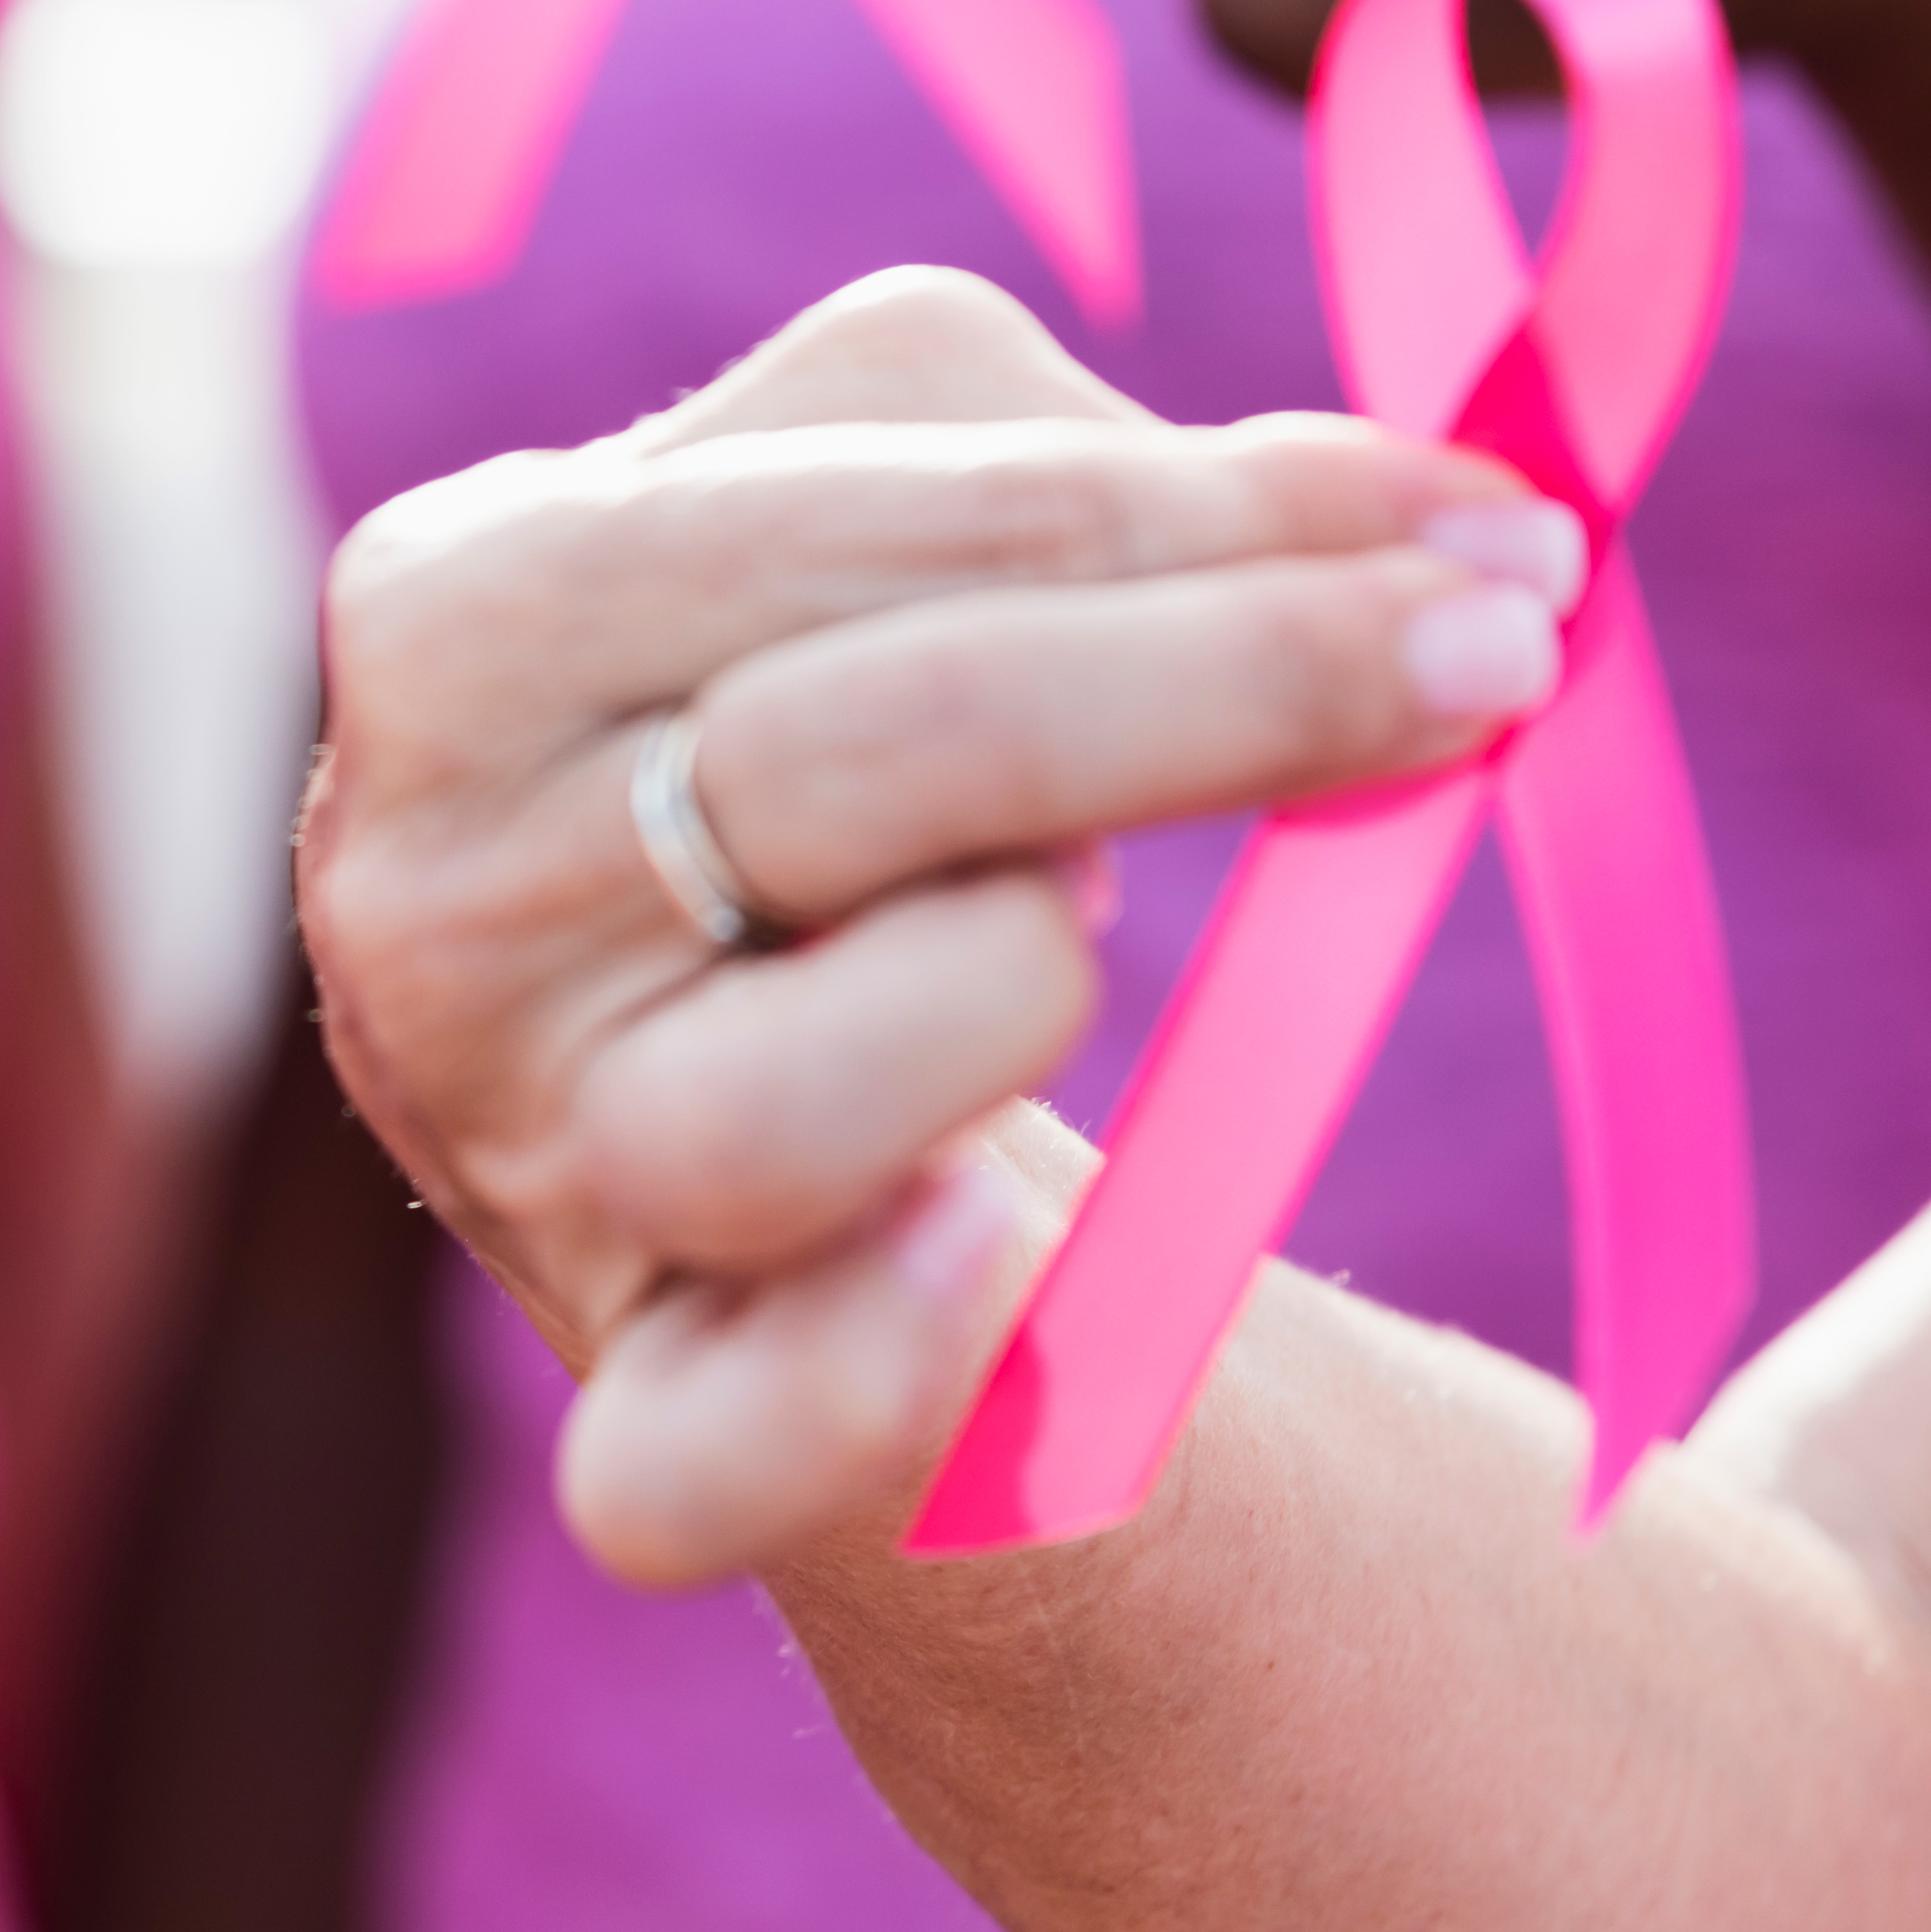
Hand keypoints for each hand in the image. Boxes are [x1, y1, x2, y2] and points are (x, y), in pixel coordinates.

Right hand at [295, 268, 1577, 1584]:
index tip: (1494, 524)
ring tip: (1078, 933)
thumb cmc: (855, 737)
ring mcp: (512, 1146)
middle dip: (1227, 682)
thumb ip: (1103, 474)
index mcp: (468, 595)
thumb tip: (1425, 508)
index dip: (1213, 510)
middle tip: (1500, 649)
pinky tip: (983, 1272)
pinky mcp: (616, 1386)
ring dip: (1004, 989)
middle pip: (855, 755)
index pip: (875, 509)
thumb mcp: (916, 530)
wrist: (764, 1062)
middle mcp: (430, 875)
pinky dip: (842, 1380)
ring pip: (759, 1099)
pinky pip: (685, 1457)